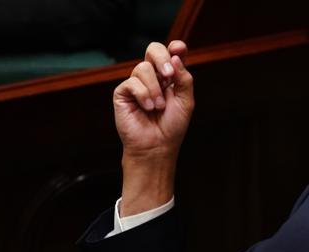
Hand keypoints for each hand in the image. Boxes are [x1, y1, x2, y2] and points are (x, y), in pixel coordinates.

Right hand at [113, 40, 193, 215]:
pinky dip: (143, 95)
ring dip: (155, 89)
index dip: (176, 48)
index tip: (179, 49)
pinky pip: (132, 82)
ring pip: (143, 67)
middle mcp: (153, 78)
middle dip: (162, 58)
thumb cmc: (172, 126)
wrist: (157, 146)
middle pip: (153, 50)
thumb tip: (176, 56)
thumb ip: (184, 78)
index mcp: (169, 78)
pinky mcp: (123, 93)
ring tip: (158, 107)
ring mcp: (137, 84)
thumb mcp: (186, 101)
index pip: (171, 54)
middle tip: (169, 75)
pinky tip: (147, 108)